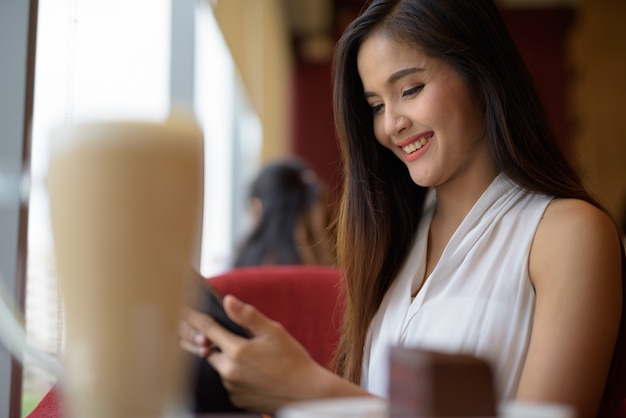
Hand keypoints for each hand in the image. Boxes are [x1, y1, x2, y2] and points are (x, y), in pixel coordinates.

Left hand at [179, 295, 338, 413]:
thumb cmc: (293, 360)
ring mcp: (232, 387)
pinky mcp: (236, 399)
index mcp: (238, 350)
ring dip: (222, 358)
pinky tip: (248, 369)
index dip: (195, 318)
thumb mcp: (273, 332)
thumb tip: (229, 301)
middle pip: (208, 350)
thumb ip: (248, 316)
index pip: (207, 330)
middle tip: (208, 332)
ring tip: (240, 352)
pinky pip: (227, 382)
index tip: (185, 311)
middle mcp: (230, 371)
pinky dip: (231, 373)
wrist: (306, 393)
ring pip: (218, 366)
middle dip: (207, 341)